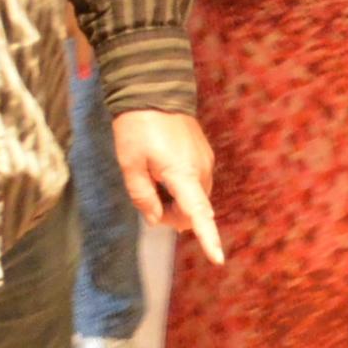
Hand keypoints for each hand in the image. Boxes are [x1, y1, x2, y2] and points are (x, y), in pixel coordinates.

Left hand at [113, 108, 221, 260]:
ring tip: (152, 181)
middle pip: (193, 211)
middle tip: (148, 203)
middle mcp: (201, 169)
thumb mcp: (130, 163)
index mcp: (183, 174)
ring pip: (194, 197)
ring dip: (176, 201)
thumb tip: (155, 218)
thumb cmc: (137, 126)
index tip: (218, 258)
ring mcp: (204, 160)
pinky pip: (195, 181)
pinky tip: (162, 171)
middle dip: (173, 216)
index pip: (198, 213)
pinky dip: (181, 187)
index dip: (208, 237)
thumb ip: (142, 195)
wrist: (153, 89)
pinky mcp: (203, 153)